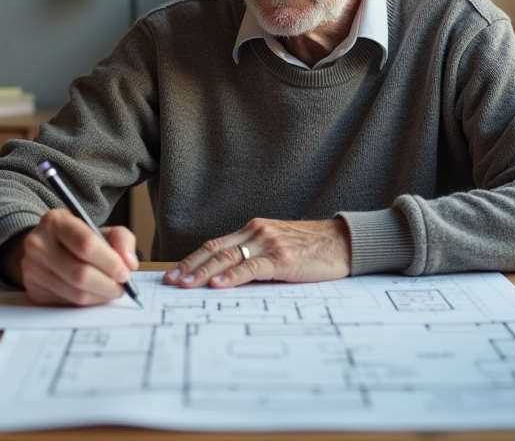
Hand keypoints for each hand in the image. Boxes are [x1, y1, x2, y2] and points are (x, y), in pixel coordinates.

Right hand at [7, 208, 138, 305]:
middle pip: (80, 273)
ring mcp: (32, 269)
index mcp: (55, 221)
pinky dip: (88, 302)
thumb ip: (121, 239)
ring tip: (112, 290)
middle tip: (122, 287)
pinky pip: (68, 302)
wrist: (44, 247)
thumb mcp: (99, 228)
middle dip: (108, 284)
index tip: (125, 273)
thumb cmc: (76, 238)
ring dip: (100, 296)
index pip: (86, 244)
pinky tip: (95, 294)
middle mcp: (38, 244)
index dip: (110, 262)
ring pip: (75, 293)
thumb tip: (130, 264)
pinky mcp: (34, 290)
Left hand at [163, 217, 350, 288]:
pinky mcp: (283, 258)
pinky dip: (233, 276)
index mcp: (253, 230)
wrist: (343, 242)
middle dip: (190, 267)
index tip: (174, 273)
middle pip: (215, 250)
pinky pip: (252, 267)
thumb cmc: (312, 248)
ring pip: (228, 257)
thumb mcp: (278, 247)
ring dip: (203, 273)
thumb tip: (229, 278)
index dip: (192, 259)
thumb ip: (255, 257)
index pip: (215, 244)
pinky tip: (219, 284)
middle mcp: (257, 232)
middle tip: (171, 282)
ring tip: (186, 284)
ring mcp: (269, 244)